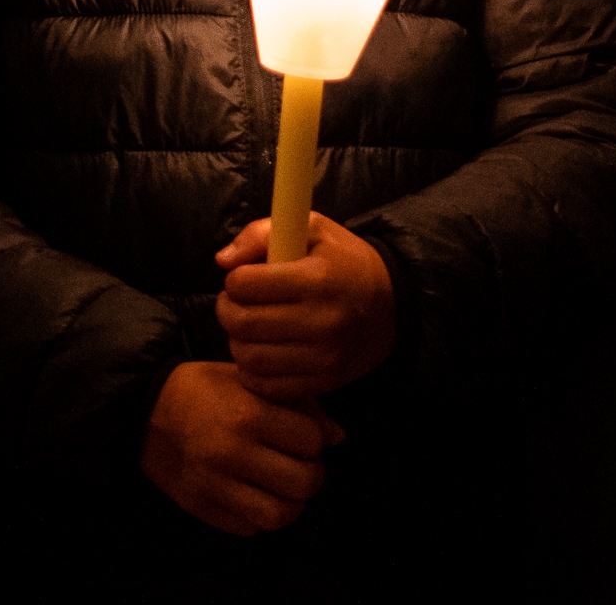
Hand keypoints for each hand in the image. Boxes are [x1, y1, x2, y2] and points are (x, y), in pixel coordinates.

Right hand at [141, 361, 344, 535]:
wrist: (143, 410)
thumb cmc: (204, 389)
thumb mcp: (249, 381)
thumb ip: (298, 404)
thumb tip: (338, 437)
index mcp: (247, 414)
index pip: (313, 440)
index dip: (314, 438)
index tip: (301, 435)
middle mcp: (232, 452)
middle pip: (305, 482)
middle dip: (310, 473)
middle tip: (298, 463)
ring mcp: (216, 485)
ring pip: (281, 516)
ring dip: (289, 502)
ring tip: (281, 486)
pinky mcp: (202, 508)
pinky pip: (250, 528)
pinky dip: (258, 516)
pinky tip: (253, 494)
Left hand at [213, 214, 397, 400]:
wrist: (393, 304)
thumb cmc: (343, 261)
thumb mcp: (311, 229)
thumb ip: (261, 234)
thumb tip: (222, 261)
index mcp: (317, 279)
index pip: (246, 285)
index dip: (234, 279)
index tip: (243, 278)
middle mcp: (322, 321)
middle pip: (243, 323)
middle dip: (227, 310)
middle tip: (235, 303)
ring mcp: (324, 357)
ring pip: (251, 358)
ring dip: (237, 341)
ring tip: (248, 327)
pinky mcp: (325, 382)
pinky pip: (269, 386)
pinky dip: (253, 371)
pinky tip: (261, 351)